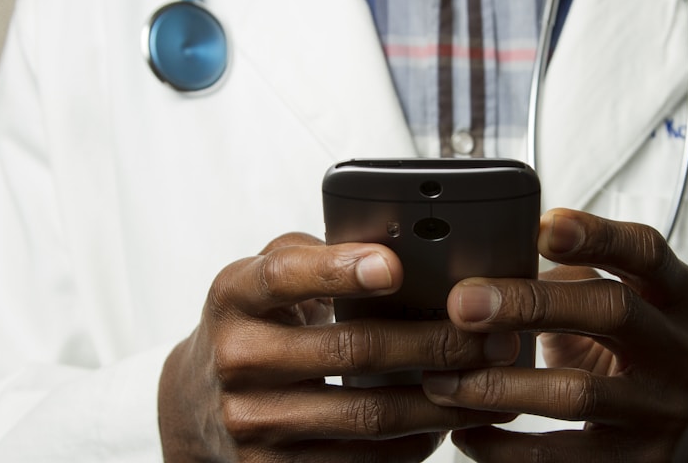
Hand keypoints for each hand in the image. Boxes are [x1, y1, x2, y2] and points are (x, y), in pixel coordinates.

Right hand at [158, 233, 515, 461]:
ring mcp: (252, 422)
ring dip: (441, 401)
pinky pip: (360, 460)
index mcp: (235, 296)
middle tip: (492, 337)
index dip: (339, 269)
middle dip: (435, 342)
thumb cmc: (253, 326)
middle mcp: (237, 359)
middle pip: (351, 350)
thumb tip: (398, 246)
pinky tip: (445, 423)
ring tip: (489, 383)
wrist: (195, 405)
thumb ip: (316, 256)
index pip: (285, 276)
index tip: (395, 266)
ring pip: (368, 415)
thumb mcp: (263, 279)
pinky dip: (412, 443)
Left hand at [422, 209, 687, 461]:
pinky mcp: (637, 462)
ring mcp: (663, 410)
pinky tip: (465, 431)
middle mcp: (681, 349)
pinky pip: (560, 456)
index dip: (597, 235)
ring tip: (443, 378)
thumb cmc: (626, 349)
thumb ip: (569, 277)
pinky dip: (503, 446)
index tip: (541, 227)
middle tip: (463, 304)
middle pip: (613, 310)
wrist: (678, 433)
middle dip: (530, 303)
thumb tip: (482, 261)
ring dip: (499, 384)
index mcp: (677, 295)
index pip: (646, 251)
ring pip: (578, 392)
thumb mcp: (617, 302)